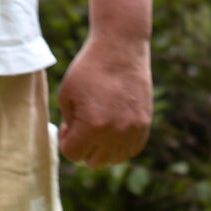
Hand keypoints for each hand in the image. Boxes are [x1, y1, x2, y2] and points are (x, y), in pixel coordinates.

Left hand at [56, 35, 152, 165]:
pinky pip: (132, 149)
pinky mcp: (145, 123)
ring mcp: (133, 129)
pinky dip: (120, 145)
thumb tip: (77, 144)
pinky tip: (113, 129)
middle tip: (82, 125)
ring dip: (102, 149)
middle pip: (93, 162)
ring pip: (114, 159)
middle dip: (83, 147)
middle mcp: (115, 132)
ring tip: (98, 127)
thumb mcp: (65, 96)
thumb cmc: (88, 69)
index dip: (66, 140)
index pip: (72, 154)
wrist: (120, 48)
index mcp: (92, 126)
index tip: (68, 124)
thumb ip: (69, 125)